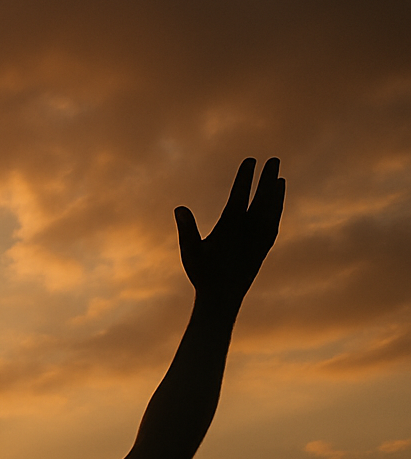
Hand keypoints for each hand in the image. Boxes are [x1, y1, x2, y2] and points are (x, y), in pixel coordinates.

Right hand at [176, 157, 284, 307]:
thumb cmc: (202, 274)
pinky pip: (274, 222)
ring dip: (277, 191)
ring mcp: (260, 238)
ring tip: (279, 177)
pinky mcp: (265, 247)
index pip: (240, 195)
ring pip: (272, 209)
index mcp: (230, 227)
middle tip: (274, 160)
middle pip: (263, 197)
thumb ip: (187, 229)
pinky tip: (277, 202)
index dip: (246, 176)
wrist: (223, 298)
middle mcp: (249, 230)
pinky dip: (277, 208)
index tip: (251, 160)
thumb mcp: (190, 251)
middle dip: (268, 177)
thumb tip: (180, 208)